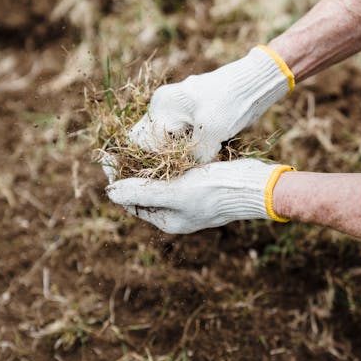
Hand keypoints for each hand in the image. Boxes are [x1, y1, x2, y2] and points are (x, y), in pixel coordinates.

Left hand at [106, 158, 294, 233]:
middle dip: (129, 169)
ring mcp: (188, 197)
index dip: (116, 178)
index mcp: (166, 219)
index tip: (106, 155)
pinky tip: (160, 143)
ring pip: (158, 179)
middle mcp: (175, 211)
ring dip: (145, 163)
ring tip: (134, 142)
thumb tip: (109, 193)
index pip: (130, 200)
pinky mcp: (200, 182)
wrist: (254, 185)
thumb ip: (142, 192)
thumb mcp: (175, 192)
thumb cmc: (214, 191)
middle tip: (117, 145)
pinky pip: (174, 172)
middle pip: (142, 189)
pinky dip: (164, 160)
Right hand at [129, 46, 294, 162]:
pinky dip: (191, 144)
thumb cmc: (231, 103)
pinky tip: (208, 146)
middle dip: (167, 155)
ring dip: (181, 151)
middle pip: (152, 140)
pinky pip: (180, 134)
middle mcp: (163, 105)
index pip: (141, 141)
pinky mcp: (189, 112)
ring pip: (167, 139)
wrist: (254, 81)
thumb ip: (192, 156)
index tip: (175, 167)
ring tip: (202, 154)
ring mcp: (175, 107)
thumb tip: (183, 174)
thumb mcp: (211, 133)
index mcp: (162, 106)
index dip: (154, 158)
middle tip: (188, 163)